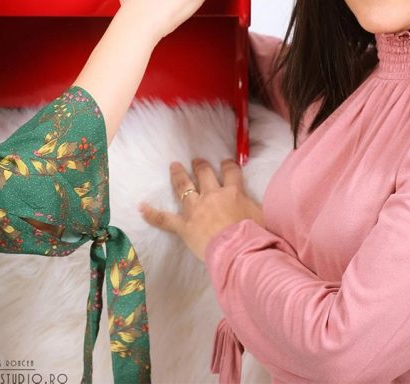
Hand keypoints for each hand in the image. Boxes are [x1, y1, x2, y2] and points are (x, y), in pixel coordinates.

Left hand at [139, 159, 263, 261]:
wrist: (239, 250)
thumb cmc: (256, 235)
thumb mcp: (265, 216)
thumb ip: (259, 206)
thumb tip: (269, 205)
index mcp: (234, 192)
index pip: (232, 172)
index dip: (229, 165)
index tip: (226, 162)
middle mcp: (213, 195)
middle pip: (205, 174)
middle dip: (200, 166)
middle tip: (197, 160)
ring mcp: (196, 209)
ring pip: (184, 187)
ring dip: (178, 175)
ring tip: (174, 166)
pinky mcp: (184, 226)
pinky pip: (165, 219)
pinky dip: (152, 214)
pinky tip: (141, 207)